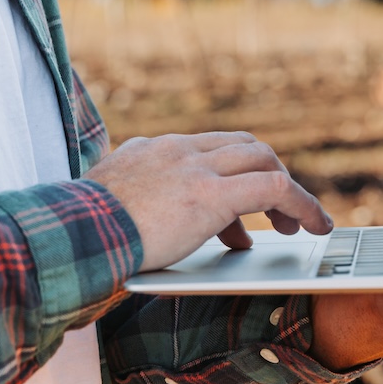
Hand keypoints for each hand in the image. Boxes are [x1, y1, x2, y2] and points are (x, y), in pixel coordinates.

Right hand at [85, 132, 332, 271]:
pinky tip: (314, 226)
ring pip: (262, 159)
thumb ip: (126, 204)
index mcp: (149, 150)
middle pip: (241, 145)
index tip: (236, 210)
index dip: (231, 173)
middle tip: (275, 214)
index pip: (205, 148)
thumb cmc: (78, 235)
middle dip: (265, 175)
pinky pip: (273, 187)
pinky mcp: (209, 194)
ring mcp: (193, 167)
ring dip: (288, 191)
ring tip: (300, 225)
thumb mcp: (102, 208)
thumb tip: (140, 228)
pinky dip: (302, 204)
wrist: (68, 237)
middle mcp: (175, 150)